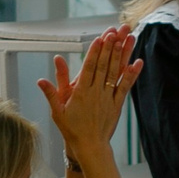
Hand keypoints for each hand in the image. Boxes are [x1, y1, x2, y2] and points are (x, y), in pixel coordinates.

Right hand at [38, 27, 141, 152]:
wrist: (90, 147)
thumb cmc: (71, 129)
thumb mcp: (57, 111)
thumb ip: (51, 93)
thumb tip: (41, 79)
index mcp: (81, 93)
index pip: (89, 68)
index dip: (95, 52)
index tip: (100, 38)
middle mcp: (96, 93)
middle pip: (104, 66)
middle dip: (110, 47)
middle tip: (116, 31)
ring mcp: (108, 97)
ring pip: (115, 72)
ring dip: (122, 54)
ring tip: (127, 38)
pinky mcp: (117, 104)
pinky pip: (125, 86)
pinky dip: (131, 74)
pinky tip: (137, 62)